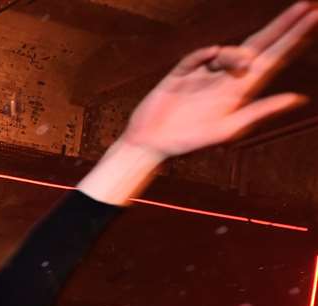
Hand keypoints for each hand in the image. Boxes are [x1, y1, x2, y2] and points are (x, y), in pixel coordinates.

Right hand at [119, 3, 317, 159]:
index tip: (314, 17)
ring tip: (239, 66)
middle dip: (283, 25)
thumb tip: (298, 98)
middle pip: (260, 44)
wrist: (149, 145)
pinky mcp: (181, 73)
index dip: (294, 38)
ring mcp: (204, 74)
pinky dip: (206, 53)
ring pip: (229, 51)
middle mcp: (226, 79)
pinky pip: (198, 55)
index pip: (274, 58)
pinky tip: (211, 55)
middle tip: (307, 5)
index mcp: (241, 91)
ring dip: (236, 54)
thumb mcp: (228, 130)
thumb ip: (261, 111)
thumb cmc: (188, 143)